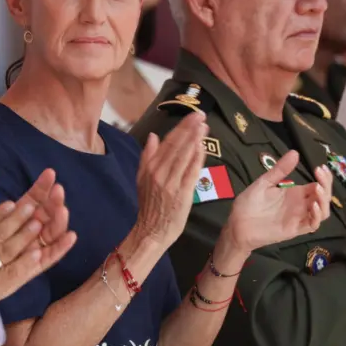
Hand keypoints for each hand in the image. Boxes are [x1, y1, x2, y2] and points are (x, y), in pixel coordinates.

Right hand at [133, 111, 207, 245]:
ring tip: (204, 126)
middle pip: (177, 146)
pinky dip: (197, 158)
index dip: (180, 128)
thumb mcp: (141, 178)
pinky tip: (202, 147)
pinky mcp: (183, 194)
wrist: (151, 231)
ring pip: (184, 156)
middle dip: (189, 129)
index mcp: (150, 167)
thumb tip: (153, 136)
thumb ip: (147, 156)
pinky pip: (191, 172)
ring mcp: (172, 183)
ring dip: (195, 139)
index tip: (191, 116)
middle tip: (201, 114)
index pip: (167, 143)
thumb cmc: (149, 205)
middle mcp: (160, 173)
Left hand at [222, 151, 329, 254]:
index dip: (323, 178)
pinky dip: (317, 216)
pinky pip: (312, 224)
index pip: (317, 185)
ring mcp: (299, 218)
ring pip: (322, 211)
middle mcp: (300, 205)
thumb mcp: (264, 182)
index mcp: (295, 193)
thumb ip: (280, 170)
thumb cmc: (249, 204)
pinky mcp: (294, 229)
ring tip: (318, 188)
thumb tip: (295, 152)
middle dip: (326, 185)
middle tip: (320, 173)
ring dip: (324, 200)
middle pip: (323, 197)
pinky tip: (313, 205)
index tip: (320, 167)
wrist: (237, 224)